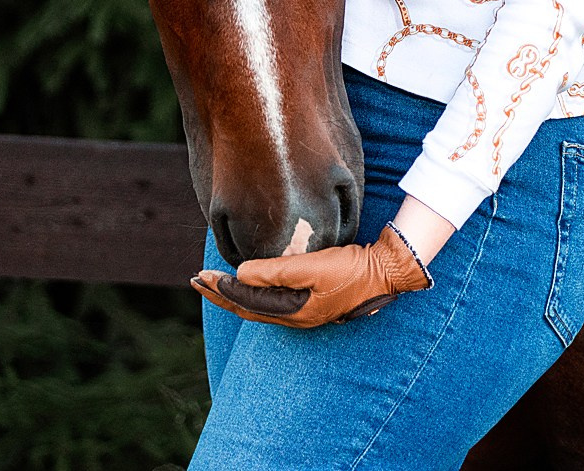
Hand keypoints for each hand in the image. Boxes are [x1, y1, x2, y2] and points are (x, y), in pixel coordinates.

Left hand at [191, 223, 432, 328]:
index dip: (223, 289)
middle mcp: (295, 317)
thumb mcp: (313, 267)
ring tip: (215, 284)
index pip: (248, 302)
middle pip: (248, 309)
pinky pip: (272, 301)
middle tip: (197, 281)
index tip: (203, 276)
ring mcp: (304, 311)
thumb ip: (277, 271)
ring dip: (234, 294)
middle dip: (221, 295)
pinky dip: (253, 293)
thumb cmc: (352, 269)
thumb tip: (240, 273)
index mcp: (294, 312)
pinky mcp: (311, 300)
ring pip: (258, 307)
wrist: (385, 271)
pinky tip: (251, 284)